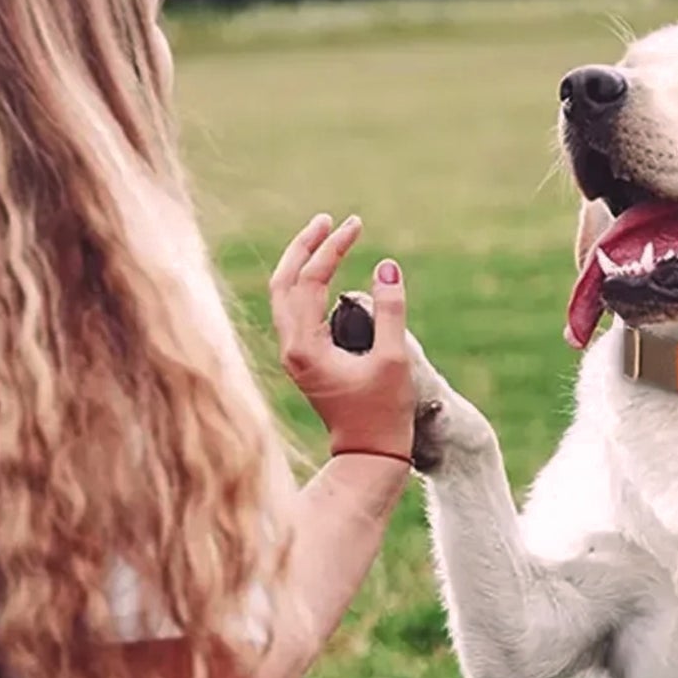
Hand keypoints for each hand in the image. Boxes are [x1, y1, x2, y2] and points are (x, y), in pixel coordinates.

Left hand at [270, 214, 414, 459]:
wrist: (369, 457)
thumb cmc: (383, 414)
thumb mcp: (394, 359)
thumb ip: (391, 310)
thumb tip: (386, 266)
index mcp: (305, 347)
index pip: (310, 281)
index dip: (332, 249)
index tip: (356, 227)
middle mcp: (291, 348)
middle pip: (283, 282)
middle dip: (304, 247)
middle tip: (328, 220)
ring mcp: (295, 356)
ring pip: (284, 296)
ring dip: (303, 264)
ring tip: (327, 238)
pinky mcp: (305, 361)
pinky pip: (296, 312)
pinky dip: (308, 286)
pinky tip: (327, 276)